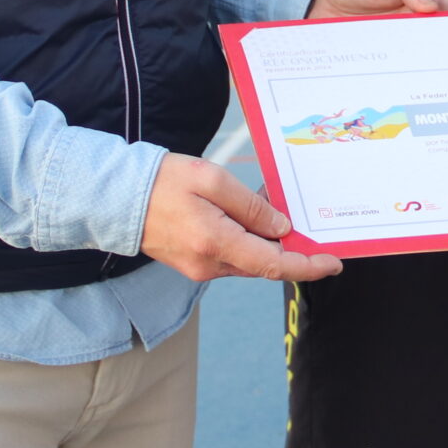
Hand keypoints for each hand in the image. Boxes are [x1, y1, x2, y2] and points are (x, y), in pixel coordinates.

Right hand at [136, 153, 338, 283]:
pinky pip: (232, 257)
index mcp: (216, 243)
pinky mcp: (193, 263)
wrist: (115, 198)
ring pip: (248, 261)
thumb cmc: (161, 182)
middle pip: (264, 264)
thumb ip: (250, 206)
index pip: (274, 264)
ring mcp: (199, 268)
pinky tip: (248, 217)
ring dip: (266, 242)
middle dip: (289, 248)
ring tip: (269, 207)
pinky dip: (248, 241)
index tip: (333, 263)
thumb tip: (280, 227)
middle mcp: (208, 264)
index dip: (307, 266)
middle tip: (306, 223)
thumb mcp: (212, 180)